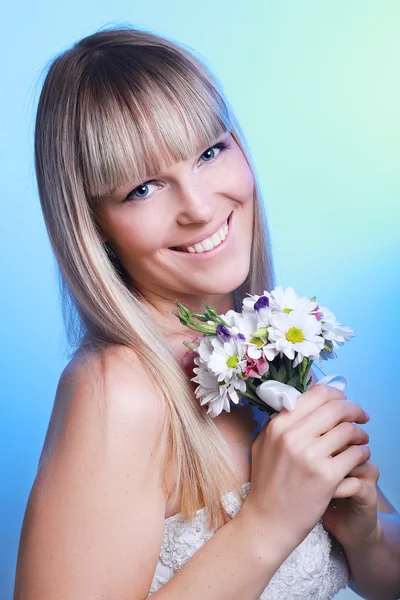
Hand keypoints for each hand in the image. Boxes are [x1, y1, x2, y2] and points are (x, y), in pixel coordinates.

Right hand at [242, 384, 370, 552]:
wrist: (268, 522)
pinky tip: (359, 457)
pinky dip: (362, 453)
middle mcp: (293, 436)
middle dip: (355, 410)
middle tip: (362, 418)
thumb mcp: (263, 444)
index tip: (344, 402)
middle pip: (336, 408)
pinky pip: (355, 454)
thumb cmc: (266, 484)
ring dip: (360, 433)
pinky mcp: (327, 477)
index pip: (316, 395)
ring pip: (349, 430)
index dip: (337, 395)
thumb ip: (281, 422)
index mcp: (278, 425)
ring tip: (361, 441)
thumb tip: (301, 401)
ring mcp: (310, 456)